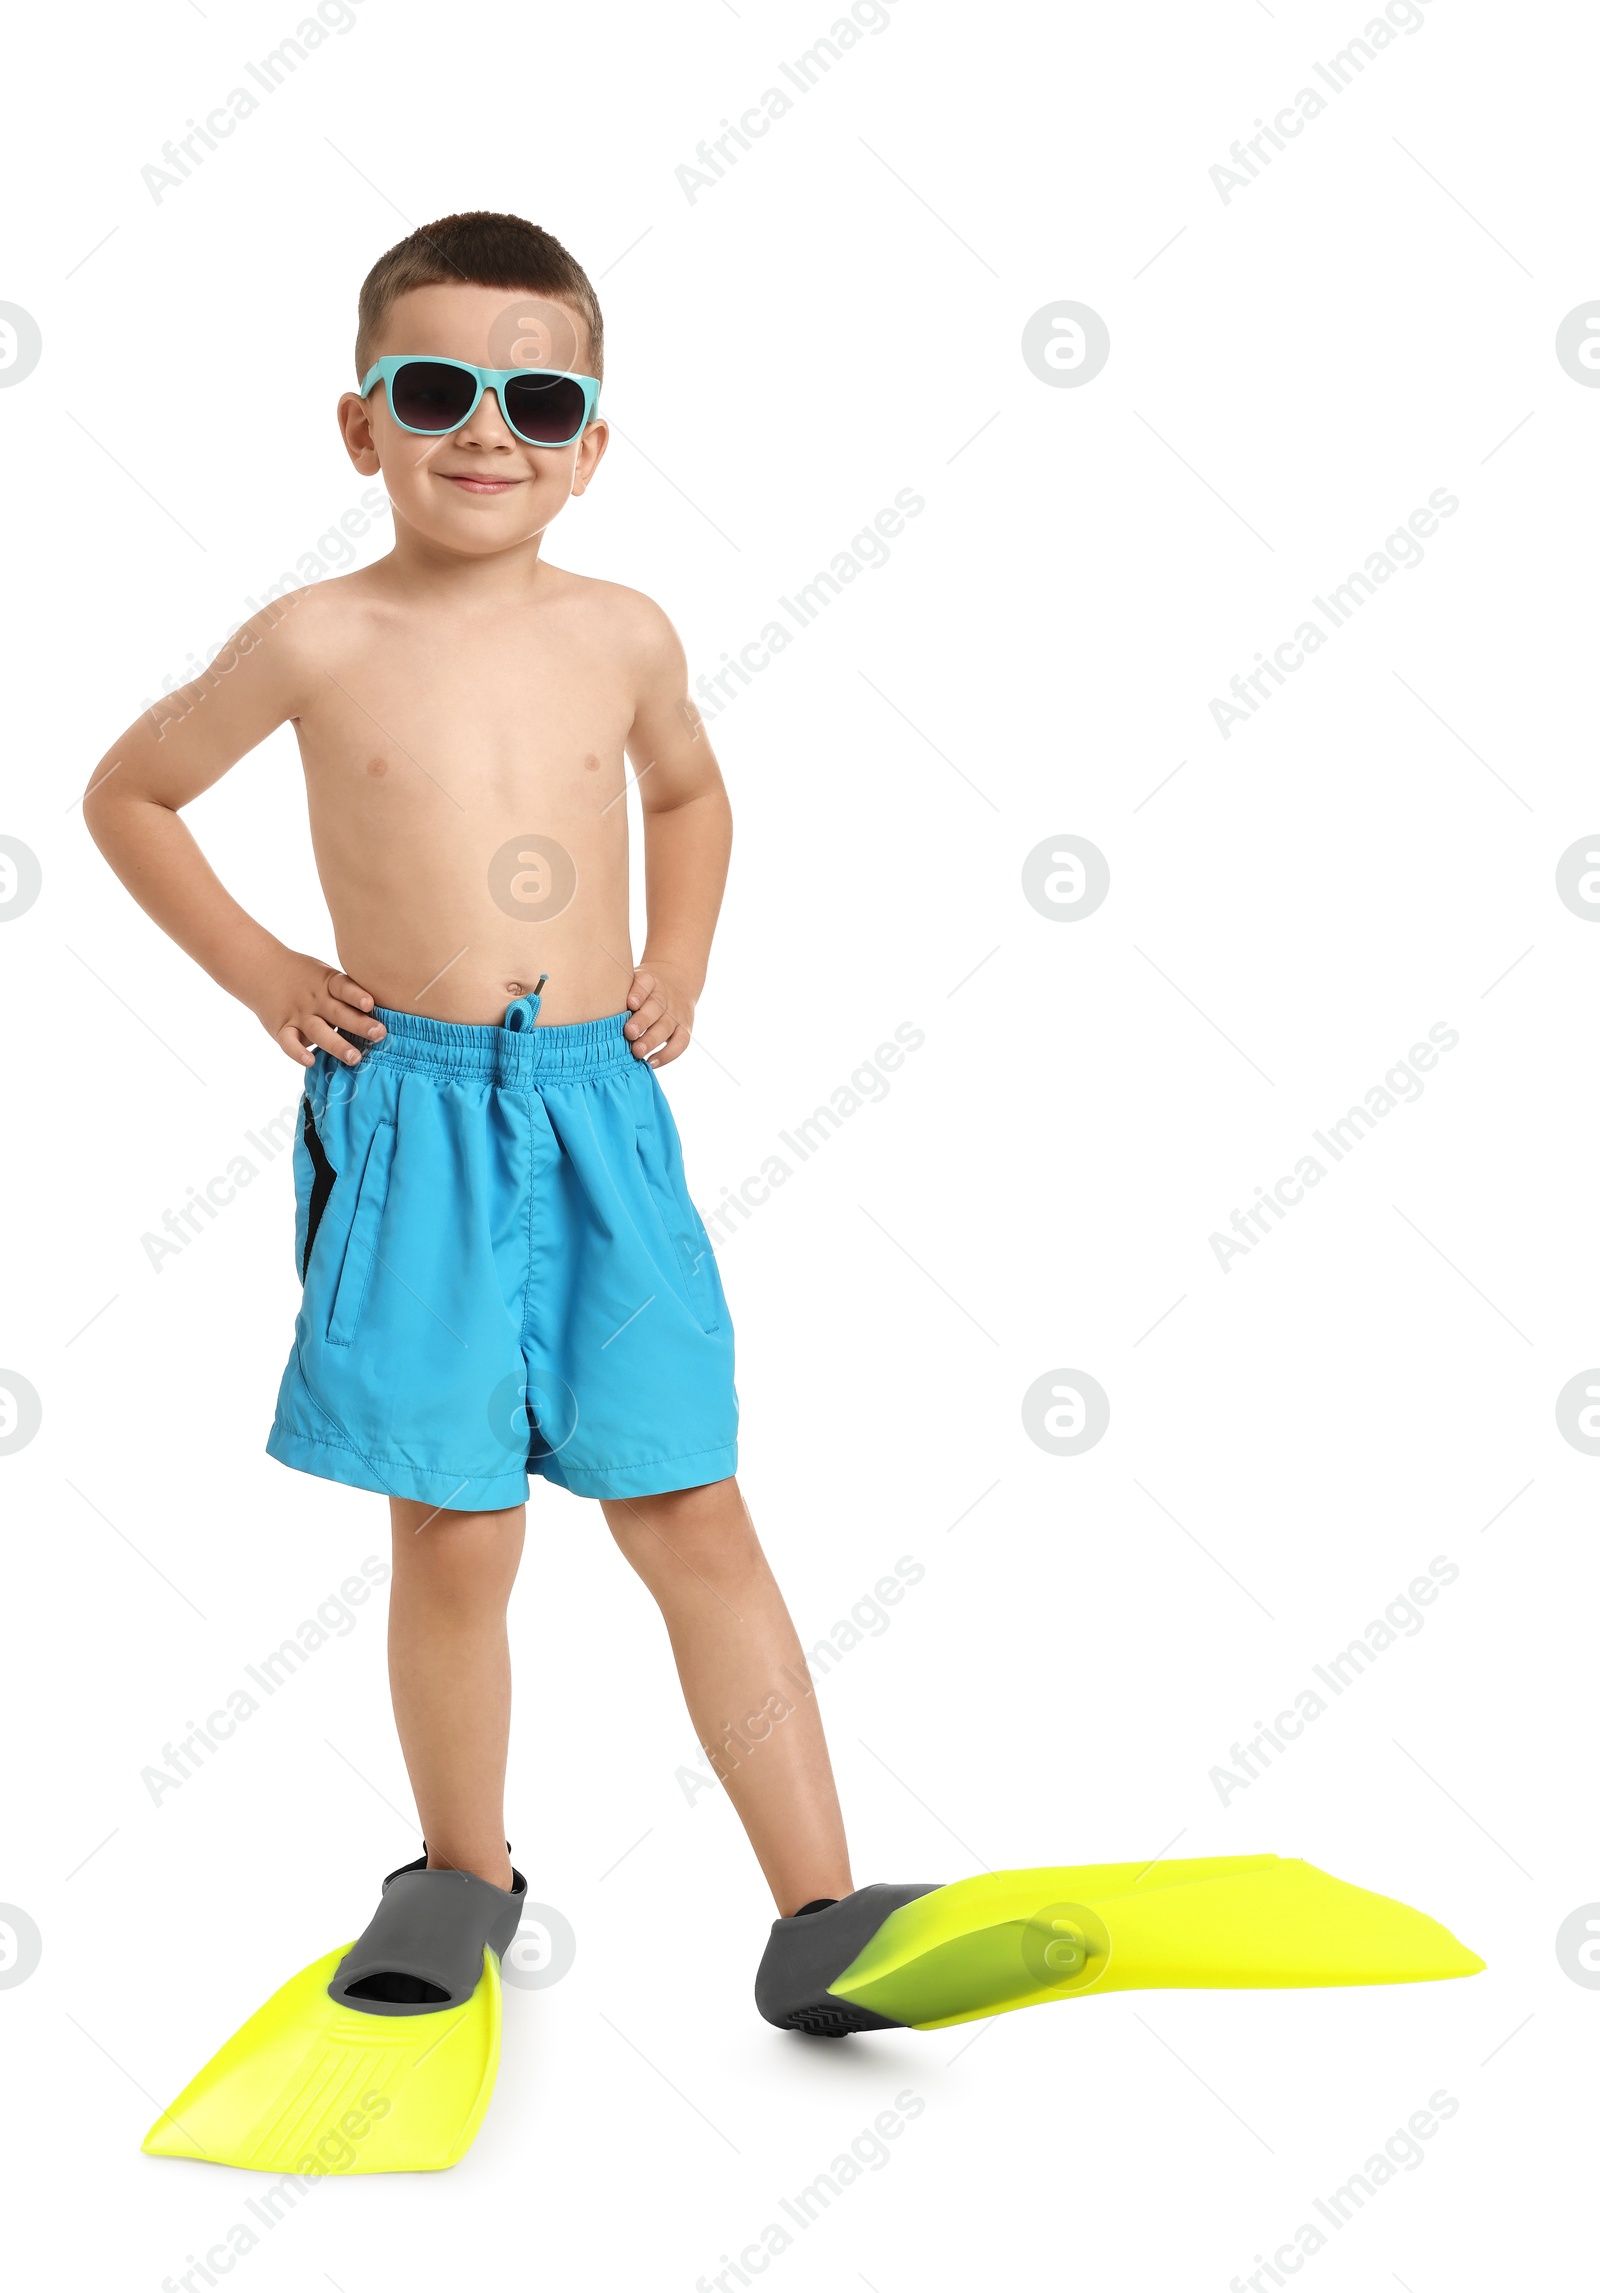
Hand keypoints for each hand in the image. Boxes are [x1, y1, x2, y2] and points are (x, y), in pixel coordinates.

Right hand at [253, 950, 386, 1067]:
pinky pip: (288, 1042)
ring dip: (337, 1045)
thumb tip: (387, 1008)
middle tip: (380, 1035)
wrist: (263, 970)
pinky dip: (297, 1052)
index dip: (356, 995)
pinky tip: (310, 1061)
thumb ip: (348, 991)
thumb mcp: (326, 975)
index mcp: (328, 984)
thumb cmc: (306, 977)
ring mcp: (298, 1015)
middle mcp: (315, 1000)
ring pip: (319, 1031)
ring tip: (355, 1057)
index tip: (371, 1003)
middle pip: (338, 1013)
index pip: (343, 988)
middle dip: (360, 1024)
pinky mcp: (282, 1028)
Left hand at [624, 965, 694, 1065]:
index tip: (630, 1003)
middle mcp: (664, 996)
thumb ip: (616, 993)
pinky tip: (651, 1062)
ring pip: (667, 1027)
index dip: (639, 993)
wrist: (677, 983)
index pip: (645, 983)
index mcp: (649, 981)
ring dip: (652, 1040)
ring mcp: (676, 1013)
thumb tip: (592, 1009)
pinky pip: (680, 1043)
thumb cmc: (641, 990)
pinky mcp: (685, 1028)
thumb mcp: (631, 980)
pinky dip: (667, 1055)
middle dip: (643, 1021)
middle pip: (656, 1007)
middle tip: (629, 1033)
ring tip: (637, 1052)